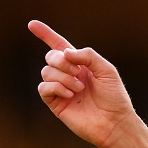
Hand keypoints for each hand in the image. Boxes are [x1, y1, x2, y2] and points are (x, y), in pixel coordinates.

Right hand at [28, 20, 136, 147]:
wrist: (115, 122)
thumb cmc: (114, 98)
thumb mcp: (106, 70)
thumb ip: (87, 55)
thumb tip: (65, 53)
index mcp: (80, 65)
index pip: (59, 46)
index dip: (46, 34)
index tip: (32, 24)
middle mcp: (68, 75)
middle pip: (51, 57)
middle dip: (62, 61)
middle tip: (78, 72)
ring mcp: (61, 89)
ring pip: (46, 71)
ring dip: (63, 77)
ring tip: (79, 88)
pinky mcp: (56, 103)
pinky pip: (43, 88)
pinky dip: (55, 87)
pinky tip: (70, 94)